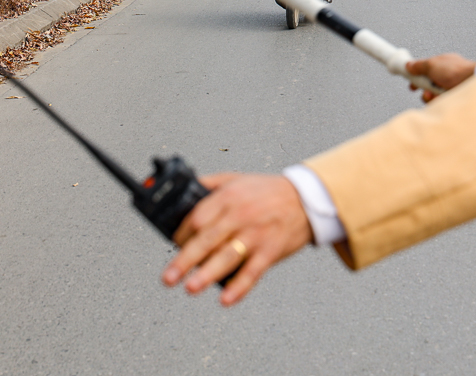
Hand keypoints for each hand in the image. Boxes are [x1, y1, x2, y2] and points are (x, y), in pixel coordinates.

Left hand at [163, 173, 312, 306]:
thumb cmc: (268, 191)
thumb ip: (209, 184)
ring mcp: (256, 235)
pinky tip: (226, 298)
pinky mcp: (270, 251)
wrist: (306, 198)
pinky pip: (252, 272)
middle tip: (169, 277)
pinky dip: (239, 287)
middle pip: (206, 240)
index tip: (174, 245)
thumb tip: (182, 191)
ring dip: (207, 274)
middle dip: (185, 260)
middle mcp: (240, 216)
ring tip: (191, 287)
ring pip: (227, 256)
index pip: (197, 218)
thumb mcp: (236, 178)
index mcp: (228, 198)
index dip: (181, 235)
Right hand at [406, 53, 475, 102]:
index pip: (426, 71)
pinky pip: (441, 102)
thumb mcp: (432, 64)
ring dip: (430, 96)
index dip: (417, 77)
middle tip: (423, 90)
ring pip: (434, 95)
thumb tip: (409, 65)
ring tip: (432, 94)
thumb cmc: (457, 71)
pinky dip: (438, 101)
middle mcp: (447, 76)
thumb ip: (419, 66)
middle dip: (423, 89)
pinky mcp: (454, 97)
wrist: (473, 81)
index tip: (412, 83)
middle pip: (429, 85)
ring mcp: (451, 87)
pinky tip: (441, 99)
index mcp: (442, 65)